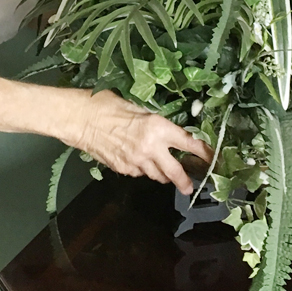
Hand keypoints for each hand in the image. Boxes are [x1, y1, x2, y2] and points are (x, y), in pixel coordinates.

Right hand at [74, 90, 212, 195]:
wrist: (79, 119)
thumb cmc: (106, 104)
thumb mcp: (136, 107)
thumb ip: (153, 122)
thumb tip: (165, 131)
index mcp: (157, 128)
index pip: (188, 143)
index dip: (203, 152)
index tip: (212, 158)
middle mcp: (151, 148)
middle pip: (175, 171)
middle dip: (185, 180)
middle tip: (190, 185)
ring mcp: (136, 162)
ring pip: (157, 175)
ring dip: (162, 173)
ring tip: (163, 171)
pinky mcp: (123, 169)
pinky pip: (139, 173)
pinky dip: (142, 169)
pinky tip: (138, 160)